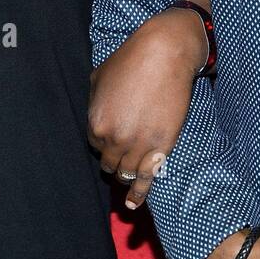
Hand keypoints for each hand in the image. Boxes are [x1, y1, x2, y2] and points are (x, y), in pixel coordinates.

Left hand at [88, 4, 208, 208]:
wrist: (165, 54)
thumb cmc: (131, 60)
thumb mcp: (99, 77)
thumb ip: (94, 102)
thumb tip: (97, 114)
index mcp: (96, 123)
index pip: (94, 144)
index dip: (104, 139)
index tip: (114, 135)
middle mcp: (114, 140)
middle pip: (109, 162)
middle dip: (114, 156)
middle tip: (123, 149)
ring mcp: (138, 147)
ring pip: (126, 173)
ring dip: (126, 174)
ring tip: (129, 172)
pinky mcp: (161, 149)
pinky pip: (146, 180)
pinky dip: (139, 194)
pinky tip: (133, 204)